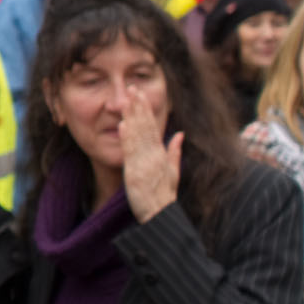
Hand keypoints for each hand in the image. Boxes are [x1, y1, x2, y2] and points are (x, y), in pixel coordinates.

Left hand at [121, 91, 181, 222]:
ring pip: (138, 136)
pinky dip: (127, 139)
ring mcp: (144, 163)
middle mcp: (153, 155)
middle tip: (132, 88)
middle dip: (139, 107)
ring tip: (127, 100)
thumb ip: (175, 152)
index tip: (140, 95)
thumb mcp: (173, 172)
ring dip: (132, 117)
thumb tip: (179, 134)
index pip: (152, 127)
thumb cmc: (164, 195)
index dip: (146, 110)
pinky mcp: (135, 173)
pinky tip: (123, 125)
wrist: (159, 214)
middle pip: (145, 126)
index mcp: (160, 154)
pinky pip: (131, 153)